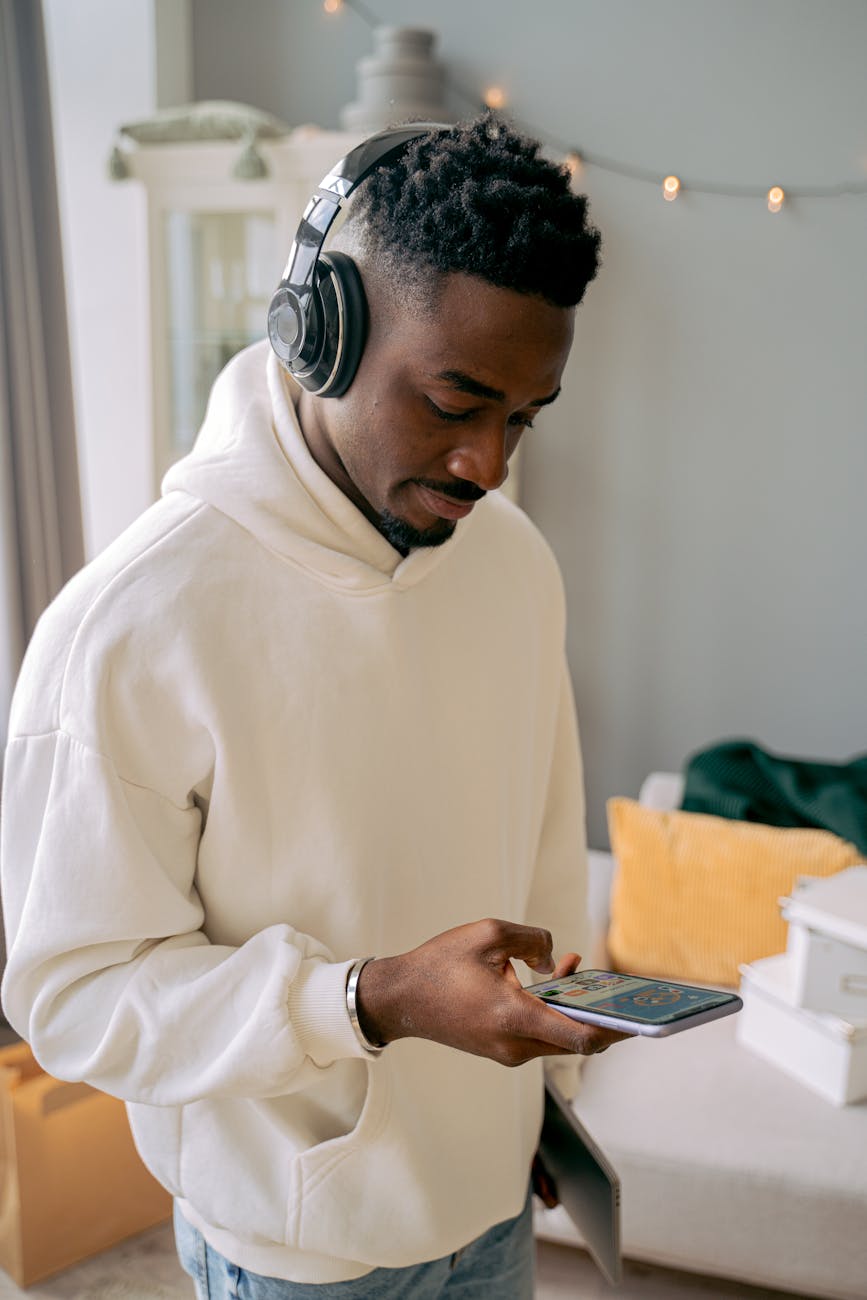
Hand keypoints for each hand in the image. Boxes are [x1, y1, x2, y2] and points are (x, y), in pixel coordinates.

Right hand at [355, 918, 628, 1066]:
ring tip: (575, 968)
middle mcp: (515, 1046)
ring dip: (571, 1007)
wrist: (399, 998)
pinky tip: (548, 978)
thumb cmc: (440, 965)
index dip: (615, 1029)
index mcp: (515, 1019)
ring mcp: (506, 1052)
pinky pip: (538, 1034)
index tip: (638, 1016)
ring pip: (557, 1037)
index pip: (581, 1038)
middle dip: (599, 1013)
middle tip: (617, 987)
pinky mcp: (499, 1048)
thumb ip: (532, 939)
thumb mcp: (488, 933)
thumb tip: (555, 959)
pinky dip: (550, 1011)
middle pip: (575, 1040)